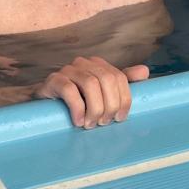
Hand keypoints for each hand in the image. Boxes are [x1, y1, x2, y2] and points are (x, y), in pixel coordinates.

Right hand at [32, 56, 148, 128]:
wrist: (44, 105)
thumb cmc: (76, 101)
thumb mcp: (102, 94)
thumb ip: (123, 82)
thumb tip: (144, 71)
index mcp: (98, 65)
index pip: (119, 76)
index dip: (124, 98)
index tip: (121, 118)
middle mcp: (84, 63)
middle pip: (107, 79)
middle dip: (110, 104)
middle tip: (105, 123)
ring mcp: (68, 70)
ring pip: (90, 84)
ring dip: (95, 108)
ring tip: (92, 124)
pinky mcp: (53, 80)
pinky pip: (69, 89)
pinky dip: (78, 107)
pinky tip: (79, 121)